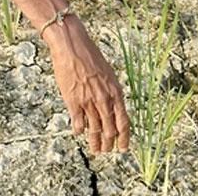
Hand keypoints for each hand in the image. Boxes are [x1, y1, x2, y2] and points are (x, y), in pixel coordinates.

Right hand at [42, 17, 130, 152]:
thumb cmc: (90, 56)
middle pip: (109, 129)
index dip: (124, 137)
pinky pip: (78, 123)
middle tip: (107, 149)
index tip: (123, 147)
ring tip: (95, 149)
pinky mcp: (73, 102)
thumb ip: (110, 92)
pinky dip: (79, 130)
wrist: (72, 47)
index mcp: (116, 92)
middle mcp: (104, 100)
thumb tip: (111, 107)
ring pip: (94, 130)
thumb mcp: (108, 74)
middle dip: (109, 143)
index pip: (123, 121)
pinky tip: (78, 133)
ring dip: (95, 142)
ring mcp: (88, 102)